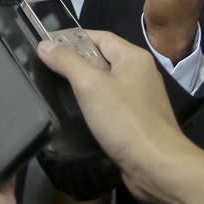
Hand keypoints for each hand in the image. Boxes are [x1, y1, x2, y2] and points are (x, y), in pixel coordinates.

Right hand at [36, 31, 198, 202]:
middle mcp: (140, 73)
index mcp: (133, 57)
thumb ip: (67, 61)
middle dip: (75, 62)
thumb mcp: (90, 85)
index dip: (72, 38)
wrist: (158, 166)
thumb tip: (45, 44)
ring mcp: (140, 98)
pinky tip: (76, 114)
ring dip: (82, 86)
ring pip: (105, 83)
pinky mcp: (137, 121)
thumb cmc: (125, 120)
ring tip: (55, 89)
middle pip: (102, 59)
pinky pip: (110, 104)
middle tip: (46, 68)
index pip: (99, 36)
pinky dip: (93, 105)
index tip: (47, 45)